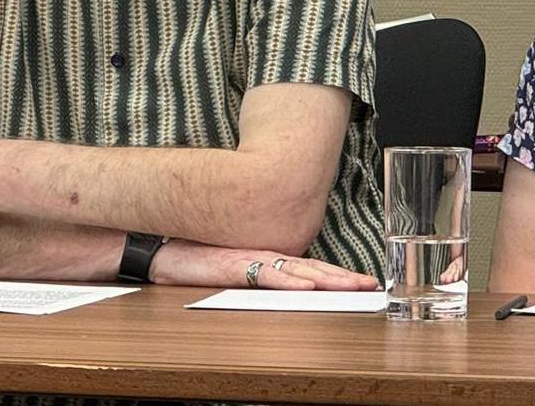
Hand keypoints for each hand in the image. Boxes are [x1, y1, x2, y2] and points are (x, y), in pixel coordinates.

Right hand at [148, 239, 379, 289]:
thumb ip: (257, 274)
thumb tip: (282, 285)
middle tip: (370, 285)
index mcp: (268, 258)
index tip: (363, 282)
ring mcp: (253, 260)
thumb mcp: (233, 269)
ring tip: (352, 288)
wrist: (163, 246)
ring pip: (298, 271)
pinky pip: (267, 275)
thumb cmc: (196, 256)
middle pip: (314, 269)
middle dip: (344, 279)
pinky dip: (289, 282)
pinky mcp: (235, 266)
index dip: (339, 276)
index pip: (312, 269)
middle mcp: (267, 257)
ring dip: (327, 281)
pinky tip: (307, 288)